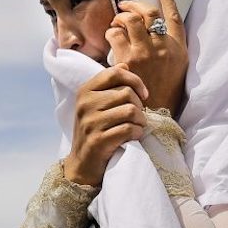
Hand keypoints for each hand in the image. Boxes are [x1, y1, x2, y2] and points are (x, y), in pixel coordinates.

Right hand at [63, 63, 148, 185]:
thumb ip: (110, 85)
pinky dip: (137, 133)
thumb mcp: (97, 104)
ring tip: (137, 126)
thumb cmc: (95, 130)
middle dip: (139, 106)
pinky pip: (128, 129)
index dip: (135, 80)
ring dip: (140, 120)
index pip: (115, 73)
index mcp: (85, 91)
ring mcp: (90, 122)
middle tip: (138, 117)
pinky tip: (133, 136)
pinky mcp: (98, 140)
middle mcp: (85, 104)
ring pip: (130, 110)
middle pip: (127, 93)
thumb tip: (125, 64)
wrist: (83, 163)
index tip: (143, 94)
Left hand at [106, 0, 187, 113]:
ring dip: (121, 16)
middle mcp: (164, 47)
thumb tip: (155, 31)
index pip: (174, 16)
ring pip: (131, 19)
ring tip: (117, 21)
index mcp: (179, 49)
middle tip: (127, 5)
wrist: (155, 117)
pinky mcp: (128, 58)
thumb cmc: (166, 95)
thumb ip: (170, 49)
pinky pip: (115, 34)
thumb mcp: (178, 69)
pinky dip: (111, 32)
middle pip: (150, 12)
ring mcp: (146, 51)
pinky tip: (111, 36)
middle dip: (136, 4)